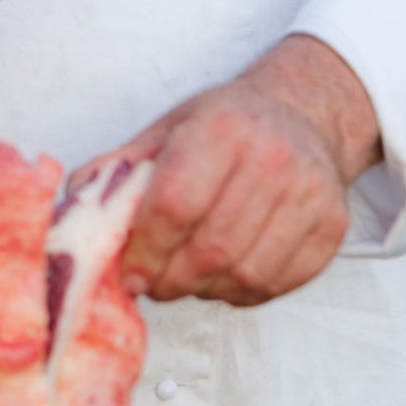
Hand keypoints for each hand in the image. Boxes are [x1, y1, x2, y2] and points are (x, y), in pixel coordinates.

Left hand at [94, 34, 381, 307]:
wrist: (302, 114)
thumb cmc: (225, 125)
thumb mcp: (167, 130)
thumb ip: (118, 170)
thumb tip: (74, 208)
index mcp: (221, 129)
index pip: (174, 205)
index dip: (144, 250)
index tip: (129, 270)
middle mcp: (272, 158)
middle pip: (210, 249)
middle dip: (170, 279)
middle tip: (153, 282)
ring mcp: (309, 194)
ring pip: (245, 275)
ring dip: (205, 290)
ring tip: (188, 276)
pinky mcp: (331, 226)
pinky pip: (277, 283)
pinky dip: (241, 291)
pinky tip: (225, 274)